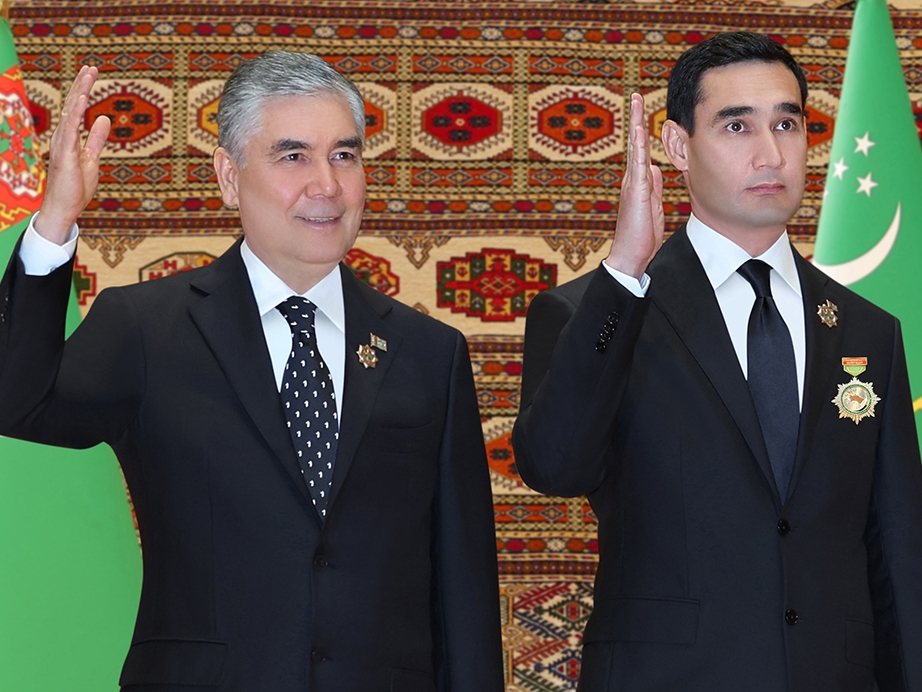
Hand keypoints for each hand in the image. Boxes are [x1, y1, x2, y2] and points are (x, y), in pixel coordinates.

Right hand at [34, 65, 110, 243]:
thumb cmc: (76, 187)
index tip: (91, 73)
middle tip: (91, 67)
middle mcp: (62, 137)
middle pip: (72, 105)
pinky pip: (70, 129)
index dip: (83, 90)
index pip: (76, 109)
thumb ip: (97, 139)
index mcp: (69, 137)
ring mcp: (62, 144)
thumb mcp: (92, 158)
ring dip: (80, 92)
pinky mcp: (65, 154)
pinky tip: (82, 98)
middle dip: (82, 85)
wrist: (64, 208)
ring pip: (71, 112)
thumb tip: (103, 118)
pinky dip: (76, 112)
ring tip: (88, 74)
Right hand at [605, 93, 663, 278]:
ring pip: (634, 147)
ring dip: (635, 124)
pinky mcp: (635, 190)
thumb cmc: (642, 235)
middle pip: (635, 142)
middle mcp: (632, 178)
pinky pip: (637, 163)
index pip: (641, 151)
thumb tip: (655, 170)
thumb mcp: (654, 206)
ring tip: (635, 102)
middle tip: (635, 96)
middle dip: (635, 118)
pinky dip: (637, 145)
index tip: (643, 112)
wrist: (631, 254)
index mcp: (639, 182)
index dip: (642, 130)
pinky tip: (638, 129)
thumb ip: (654, 187)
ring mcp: (632, 183)